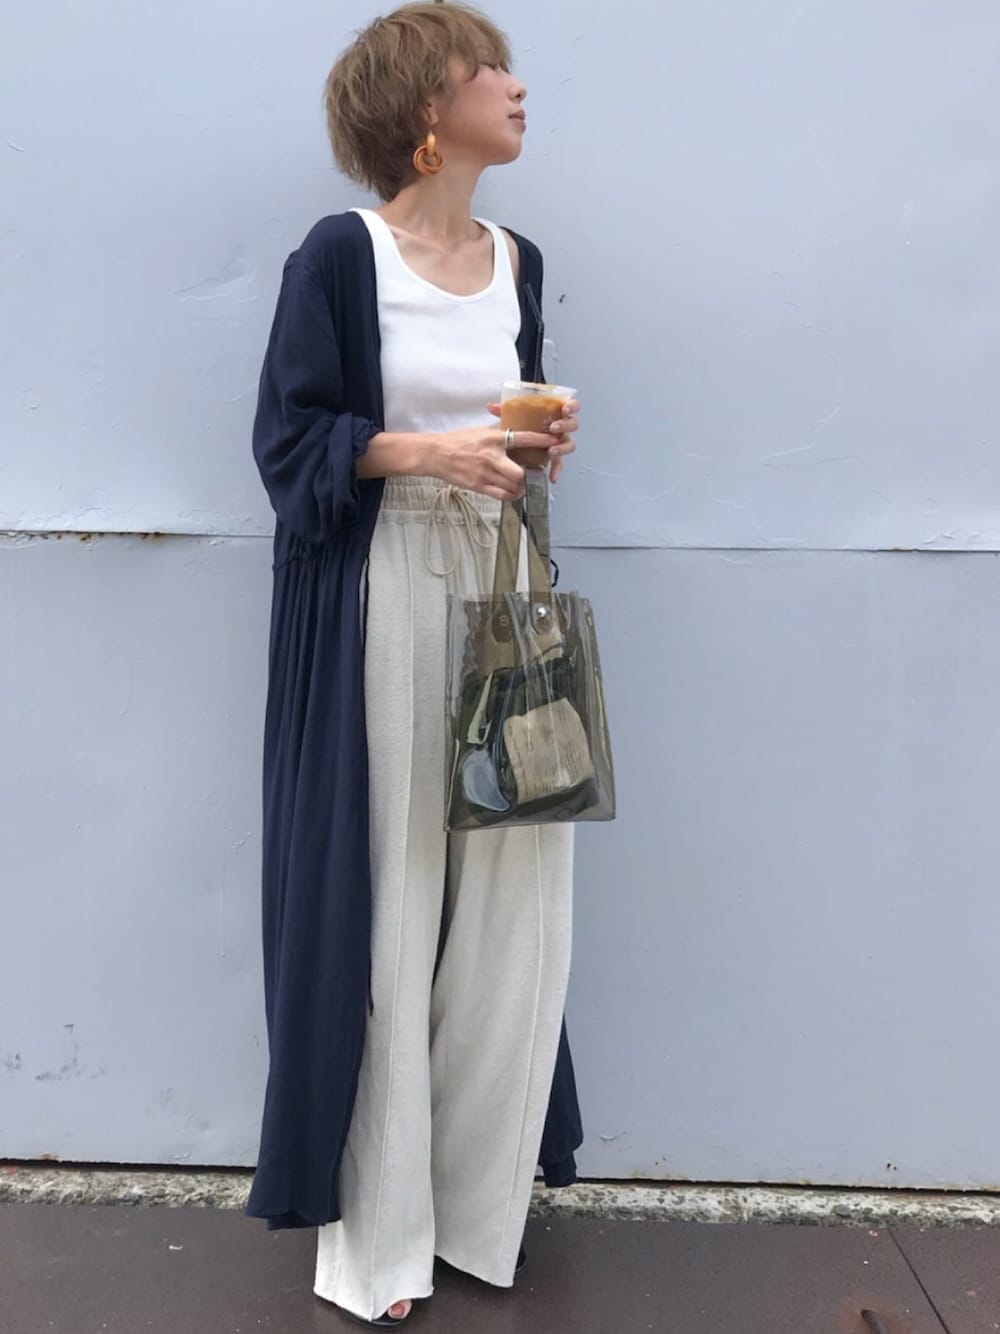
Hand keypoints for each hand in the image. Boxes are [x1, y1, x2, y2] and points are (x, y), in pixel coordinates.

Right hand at [427, 425, 547, 501]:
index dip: (542, 441)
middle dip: (531, 474)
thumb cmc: (457, 441)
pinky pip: (501, 495)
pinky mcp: (479, 486)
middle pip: (520, 472)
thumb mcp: (481, 431)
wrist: (436, 454)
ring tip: (525, 485)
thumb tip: (515, 432)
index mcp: (494, 438)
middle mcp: (491, 456)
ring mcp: (485, 473)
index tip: (554, 441)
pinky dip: (511, 495)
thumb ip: (499, 434)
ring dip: (522, 487)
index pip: (524, 439)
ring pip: (513, 486)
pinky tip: (514, 493)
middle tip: (535, 473)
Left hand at [487, 398, 579, 483]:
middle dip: (565, 426)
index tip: (564, 409)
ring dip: (562, 448)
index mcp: (556, 412)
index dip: (571, 406)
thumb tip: (491, 406)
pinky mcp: (556, 456)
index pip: (571, 406)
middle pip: (572, 425)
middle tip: (553, 428)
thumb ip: (506, 410)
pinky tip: (552, 476)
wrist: (524, 438)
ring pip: (569, 444)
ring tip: (552, 451)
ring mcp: (560, 442)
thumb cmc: (525, 423)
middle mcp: (561, 427)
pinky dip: (556, 470)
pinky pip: (559, 463)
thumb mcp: (516, 415)